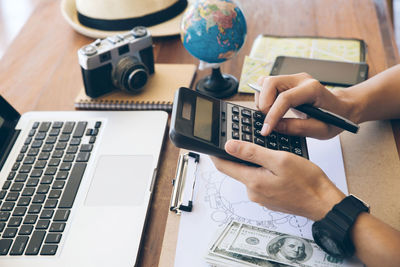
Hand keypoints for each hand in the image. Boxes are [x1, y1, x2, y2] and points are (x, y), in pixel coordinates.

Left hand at [211, 139, 344, 220]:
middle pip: (237, 170)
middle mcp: (254, 192)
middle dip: (239, 156)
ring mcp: (262, 197)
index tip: (210, 144)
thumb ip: (252, 153)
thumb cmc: (307, 182)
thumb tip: (229, 146)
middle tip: (247, 141)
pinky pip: (261, 182)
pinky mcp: (270, 199)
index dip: (215, 153)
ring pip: (251, 175)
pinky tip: (276, 167)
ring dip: (254, 163)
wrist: (324, 203)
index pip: (223, 166)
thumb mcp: (279, 160)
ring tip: (268, 153)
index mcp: (253, 182)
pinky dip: (264, 172)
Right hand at [255, 73, 358, 138]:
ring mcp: (292, 79)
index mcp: (312, 89)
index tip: (266, 130)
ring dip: (262, 100)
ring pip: (265, 82)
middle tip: (267, 121)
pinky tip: (270, 109)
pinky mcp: (286, 82)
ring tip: (269, 115)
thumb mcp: (320, 130)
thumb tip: (275, 127)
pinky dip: (263, 97)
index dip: (272, 115)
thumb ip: (297, 128)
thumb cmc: (334, 118)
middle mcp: (300, 79)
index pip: (285, 98)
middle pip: (270, 83)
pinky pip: (266, 85)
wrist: (342, 108)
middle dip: (264, 104)